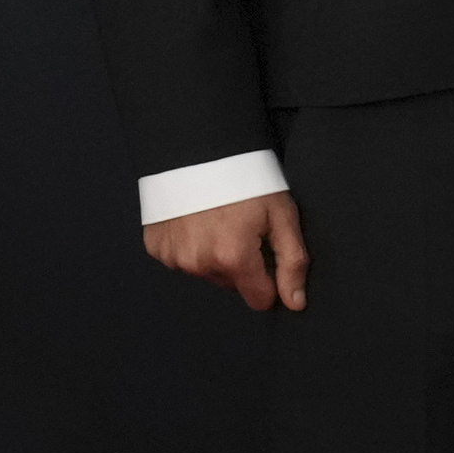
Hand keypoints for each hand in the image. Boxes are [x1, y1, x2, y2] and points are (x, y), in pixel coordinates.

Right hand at [145, 190, 307, 310]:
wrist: (198, 150)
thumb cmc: (246, 180)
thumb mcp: (281, 215)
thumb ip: (292, 262)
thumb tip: (296, 302)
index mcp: (233, 258)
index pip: (260, 299)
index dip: (270, 281)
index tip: (267, 256)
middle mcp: (200, 264)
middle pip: (233, 284)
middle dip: (241, 264)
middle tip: (242, 229)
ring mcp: (175, 257)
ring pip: (207, 273)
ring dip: (214, 256)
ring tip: (219, 222)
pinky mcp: (157, 248)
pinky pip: (181, 260)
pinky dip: (190, 247)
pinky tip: (196, 222)